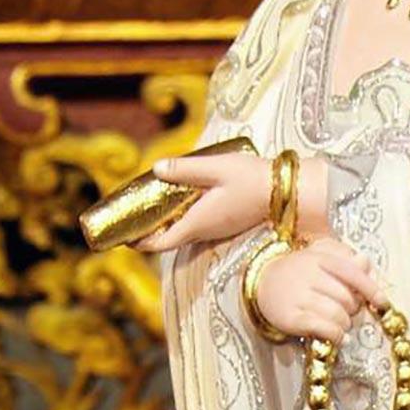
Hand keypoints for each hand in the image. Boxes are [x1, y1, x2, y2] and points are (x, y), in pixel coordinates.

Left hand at [137, 150, 330, 253]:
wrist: (287, 191)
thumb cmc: (252, 179)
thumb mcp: (217, 167)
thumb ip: (185, 169)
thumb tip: (156, 168)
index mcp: (198, 221)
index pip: (160, 242)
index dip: (139, 242)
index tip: (123, 236)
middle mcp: (205, 231)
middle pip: (169, 240)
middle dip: (148, 233)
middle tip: (131, 221)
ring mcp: (217, 230)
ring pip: (183, 233)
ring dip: (165, 226)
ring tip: (150, 210)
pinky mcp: (226, 224)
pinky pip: (196, 227)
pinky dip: (181, 220)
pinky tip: (179, 203)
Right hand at [250, 235, 387, 343]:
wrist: (261, 283)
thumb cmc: (298, 272)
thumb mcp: (319, 258)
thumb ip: (344, 259)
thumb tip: (365, 262)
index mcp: (320, 258)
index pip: (353, 273)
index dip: (371, 290)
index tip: (383, 303)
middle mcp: (309, 275)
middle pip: (348, 298)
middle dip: (353, 309)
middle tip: (347, 312)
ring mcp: (298, 296)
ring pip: (338, 315)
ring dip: (345, 325)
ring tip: (340, 325)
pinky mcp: (290, 317)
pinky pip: (324, 329)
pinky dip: (336, 335)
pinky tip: (337, 337)